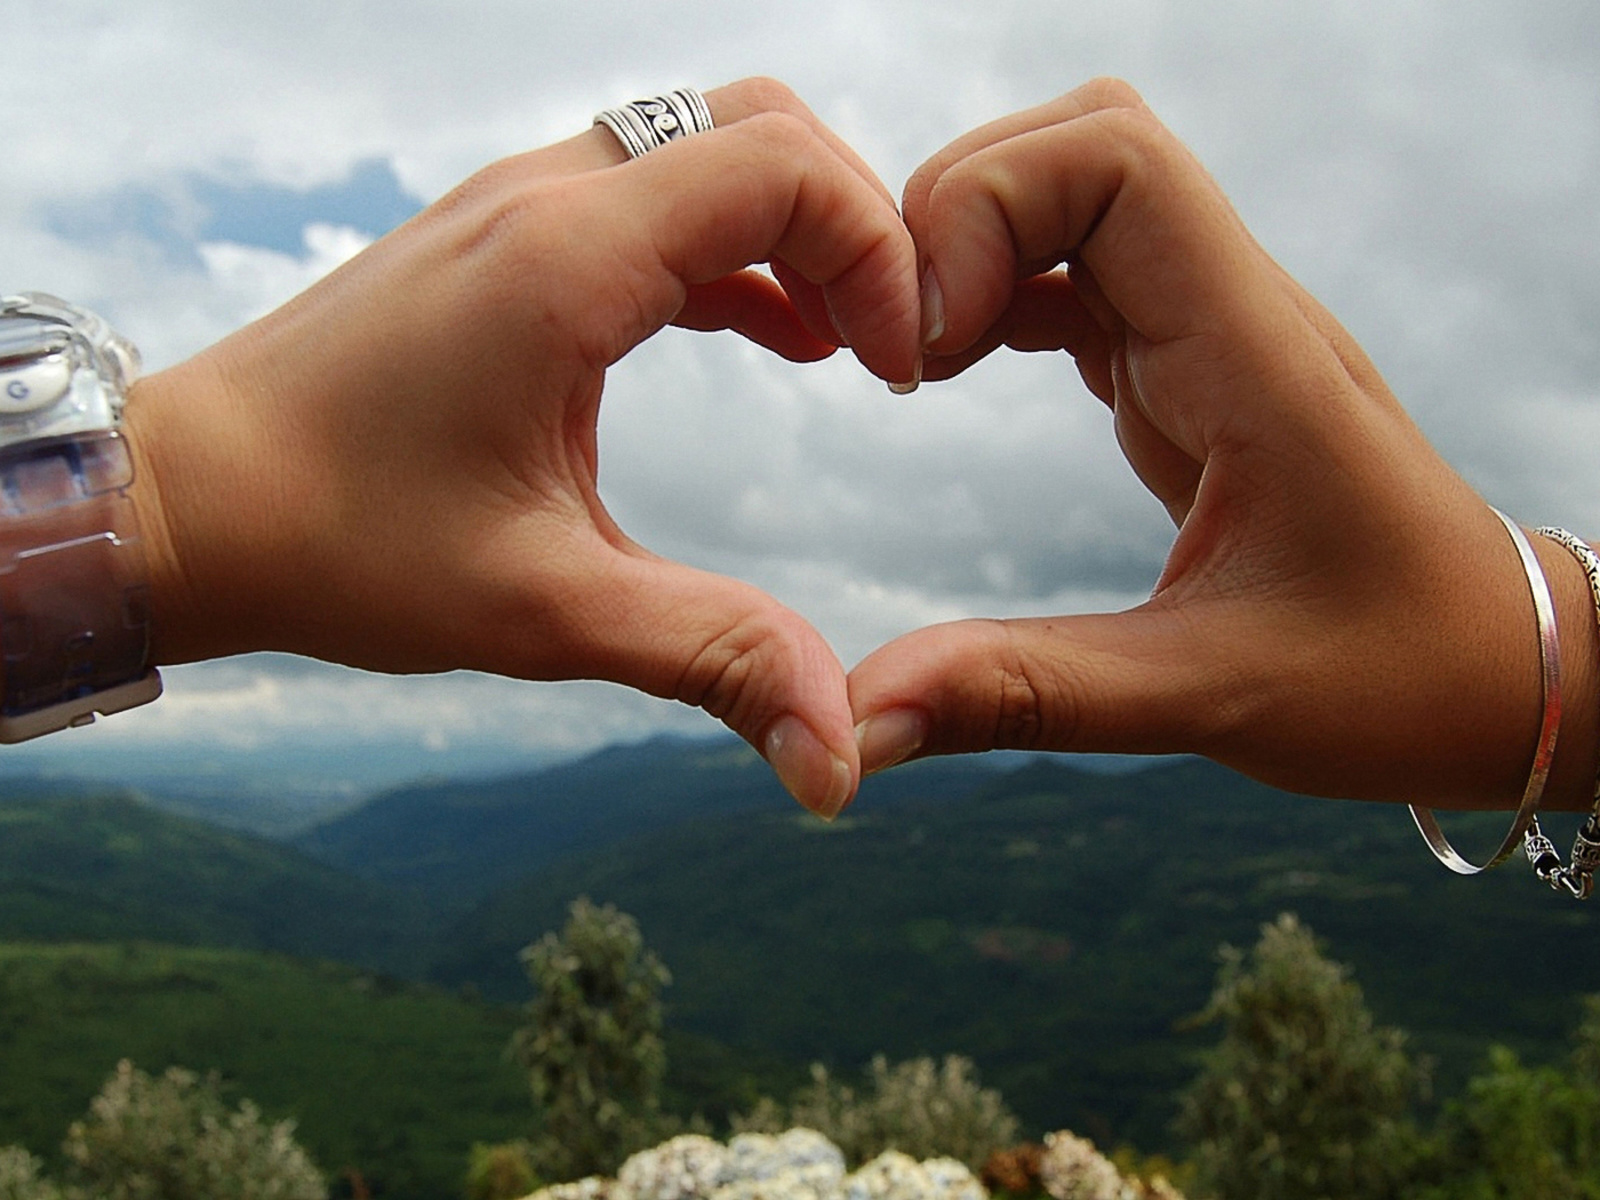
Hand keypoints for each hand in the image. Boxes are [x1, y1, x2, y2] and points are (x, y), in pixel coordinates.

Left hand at [123, 78, 920, 817]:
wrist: (187, 500)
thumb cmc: (338, 543)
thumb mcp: (543, 610)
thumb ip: (711, 659)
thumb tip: (839, 760)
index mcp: (564, 260)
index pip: (783, 167)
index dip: (878, 252)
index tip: (901, 371)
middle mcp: (543, 199)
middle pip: (760, 125)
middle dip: (854, 221)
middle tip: (888, 345)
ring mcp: (517, 208)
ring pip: (706, 146)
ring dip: (795, 229)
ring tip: (848, 347)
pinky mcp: (503, 241)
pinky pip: (655, 200)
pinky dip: (735, 250)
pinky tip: (773, 338)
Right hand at [849, 78, 1599, 810]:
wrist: (1507, 671)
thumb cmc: (1397, 677)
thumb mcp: (1208, 696)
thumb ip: (1027, 695)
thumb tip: (861, 720)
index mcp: (1255, 358)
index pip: (1116, 160)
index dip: (987, 209)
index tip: (924, 351)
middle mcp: (1235, 312)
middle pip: (1081, 144)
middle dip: (959, 212)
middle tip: (898, 349)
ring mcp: (1213, 330)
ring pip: (1074, 194)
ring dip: (971, 248)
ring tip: (912, 363)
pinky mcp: (1189, 367)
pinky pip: (1077, 273)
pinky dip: (997, 294)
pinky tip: (951, 371)